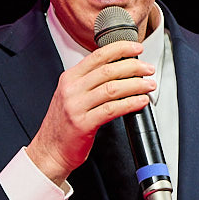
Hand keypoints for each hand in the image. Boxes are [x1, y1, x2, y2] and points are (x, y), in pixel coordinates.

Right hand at [25, 40, 155, 182]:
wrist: (49, 151)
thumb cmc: (63, 125)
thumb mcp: (70, 95)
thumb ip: (89, 82)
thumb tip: (118, 70)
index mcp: (69, 78)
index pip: (97, 55)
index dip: (120, 49)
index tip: (136, 48)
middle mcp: (71, 89)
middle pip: (108, 70)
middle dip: (133, 67)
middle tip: (148, 69)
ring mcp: (76, 106)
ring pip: (112, 88)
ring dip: (136, 85)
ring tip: (149, 85)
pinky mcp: (83, 124)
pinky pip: (112, 109)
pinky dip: (130, 103)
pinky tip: (140, 101)